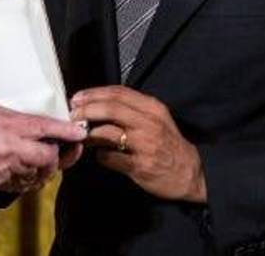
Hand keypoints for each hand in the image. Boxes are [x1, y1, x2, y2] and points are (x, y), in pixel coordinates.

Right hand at [0, 102, 87, 190]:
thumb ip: (12, 115)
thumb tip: (31, 119)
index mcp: (8, 124)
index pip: (47, 128)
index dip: (67, 131)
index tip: (79, 132)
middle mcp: (10, 147)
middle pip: (49, 157)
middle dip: (56, 156)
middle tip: (55, 150)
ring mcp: (5, 168)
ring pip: (37, 173)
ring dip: (40, 169)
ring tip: (34, 160)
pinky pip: (22, 184)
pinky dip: (26, 179)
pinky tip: (20, 170)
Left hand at [70, 86, 205, 201]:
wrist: (191, 172)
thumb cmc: (168, 143)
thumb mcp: (156, 118)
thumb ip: (132, 109)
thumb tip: (98, 103)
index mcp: (152, 108)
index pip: (118, 92)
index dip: (93, 94)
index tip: (77, 98)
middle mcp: (149, 123)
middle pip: (110, 109)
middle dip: (86, 110)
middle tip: (73, 115)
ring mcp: (145, 145)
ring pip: (107, 133)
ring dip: (89, 134)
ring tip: (83, 136)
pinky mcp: (140, 166)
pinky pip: (110, 158)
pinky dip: (100, 155)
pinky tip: (101, 155)